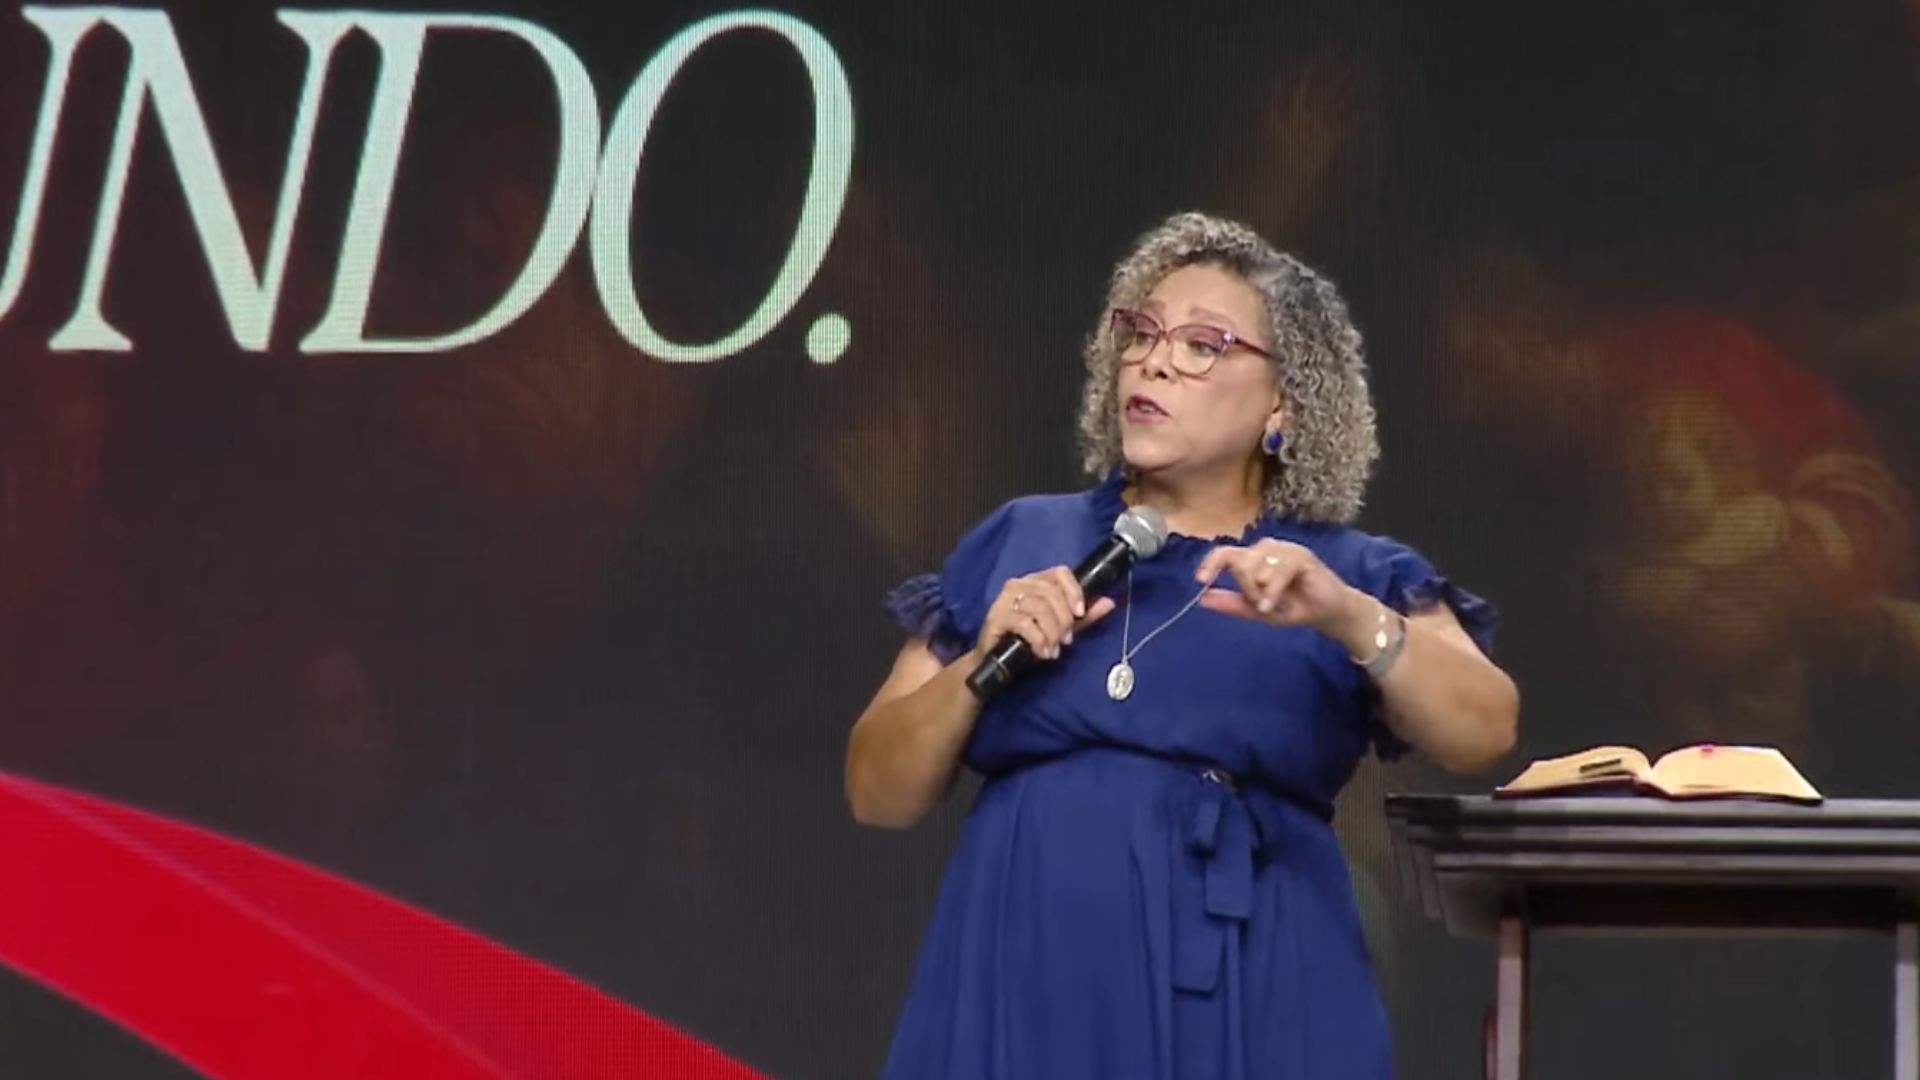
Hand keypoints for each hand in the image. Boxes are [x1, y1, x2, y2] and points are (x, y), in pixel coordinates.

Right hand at [974, 567, 1116, 662]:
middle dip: (1064, 619)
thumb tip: (1110, 602)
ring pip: (1038, 606)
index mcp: (1035, 581)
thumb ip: (1084, 617)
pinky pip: (1023, 622)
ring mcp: (1004, 599)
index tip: (1080, 613)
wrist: (995, 661)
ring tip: (1053, 649)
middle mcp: (1019, 584)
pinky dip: (1038, 639)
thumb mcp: (1061, 628)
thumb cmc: (1028, 641)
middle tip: (1066, 640)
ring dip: (1051, 631)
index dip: (1074, 590)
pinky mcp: (996, 617)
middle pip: (1050, 591)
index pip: (1060, 572)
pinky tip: (1041, 651)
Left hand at [1194, 539, 1376, 648]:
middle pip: (1239, 563)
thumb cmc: (1294, 607)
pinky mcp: (1301, 557)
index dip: (1211, 563)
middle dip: (1246, 590)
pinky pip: (1277, 572)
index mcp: (1254, 558)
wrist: (1328, 613)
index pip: (1225, 552)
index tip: (1200, 579)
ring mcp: (1284, 550)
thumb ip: (1232, 604)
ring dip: (1261, 593)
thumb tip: (1202, 599)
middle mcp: (1267, 549)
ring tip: (1274, 604)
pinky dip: (1271, 592)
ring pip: (1256, 568)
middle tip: (1261, 605)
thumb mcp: (1257, 610)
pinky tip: (1270, 606)